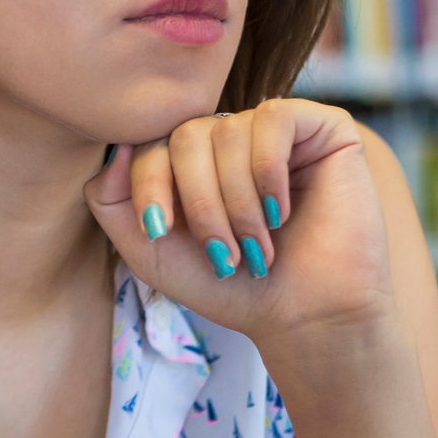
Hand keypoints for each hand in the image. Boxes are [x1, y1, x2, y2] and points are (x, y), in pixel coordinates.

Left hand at [85, 99, 398, 354]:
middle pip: (186, 136)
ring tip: (257, 248)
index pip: (151, 143)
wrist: (307, 319)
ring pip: (227, 133)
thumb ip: (113, 201)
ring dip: (236, 203)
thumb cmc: (233, 289)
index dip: (148, 185)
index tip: (159, 232)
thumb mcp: (151, 252)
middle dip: (197, 202)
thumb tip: (116, 146)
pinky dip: (268, 170)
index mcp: (193, 162)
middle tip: (222, 254)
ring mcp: (277, 132)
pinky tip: (282, 210)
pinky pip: (274, 118)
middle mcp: (233, 139)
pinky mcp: (323, 128)